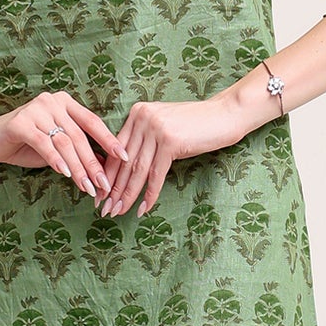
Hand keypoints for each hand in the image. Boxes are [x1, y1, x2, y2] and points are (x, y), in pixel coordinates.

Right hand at [0, 91, 126, 201]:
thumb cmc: (24, 144)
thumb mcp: (55, 147)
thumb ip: (77, 150)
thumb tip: (106, 166)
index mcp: (65, 102)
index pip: (92, 122)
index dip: (109, 140)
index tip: (125, 158)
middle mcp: (52, 101)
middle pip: (79, 136)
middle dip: (93, 163)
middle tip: (104, 185)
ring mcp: (35, 109)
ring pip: (64, 142)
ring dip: (77, 167)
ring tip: (87, 187)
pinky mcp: (20, 122)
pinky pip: (43, 143)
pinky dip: (56, 160)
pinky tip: (64, 174)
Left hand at [97, 95, 247, 216]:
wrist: (225, 114)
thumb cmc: (196, 124)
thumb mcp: (164, 126)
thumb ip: (144, 139)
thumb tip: (126, 166)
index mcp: (137, 113)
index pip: (116, 149)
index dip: (107, 174)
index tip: (100, 193)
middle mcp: (143, 118)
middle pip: (124, 161)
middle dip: (113, 188)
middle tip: (104, 208)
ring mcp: (156, 129)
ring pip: (137, 170)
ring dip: (127, 195)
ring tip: (118, 212)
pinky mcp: (170, 141)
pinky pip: (156, 174)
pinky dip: (149, 194)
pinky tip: (143, 209)